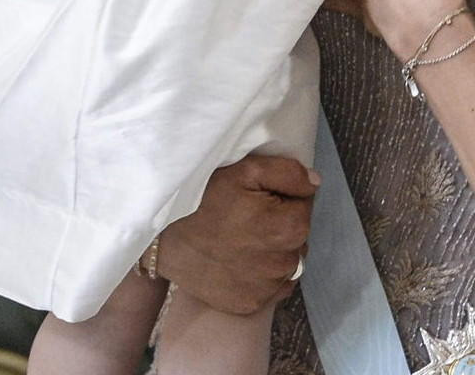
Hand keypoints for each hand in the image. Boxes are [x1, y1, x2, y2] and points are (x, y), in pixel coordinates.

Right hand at [156, 155, 315, 314]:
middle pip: (297, 236)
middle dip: (281, 223)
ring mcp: (266, 289)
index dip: (284, 197)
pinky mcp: (249, 304)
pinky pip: (272, 286)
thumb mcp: (244, 170)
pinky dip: (263, 273)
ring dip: (273, 249)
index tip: (260, 195)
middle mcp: (283, 264)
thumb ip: (288, 173)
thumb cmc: (202, 198)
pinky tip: (240, 259)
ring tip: (242, 236)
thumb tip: (314, 184)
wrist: (161, 236)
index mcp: (288, 228)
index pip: (305, 207)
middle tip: (249, 214)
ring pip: (286, 262)